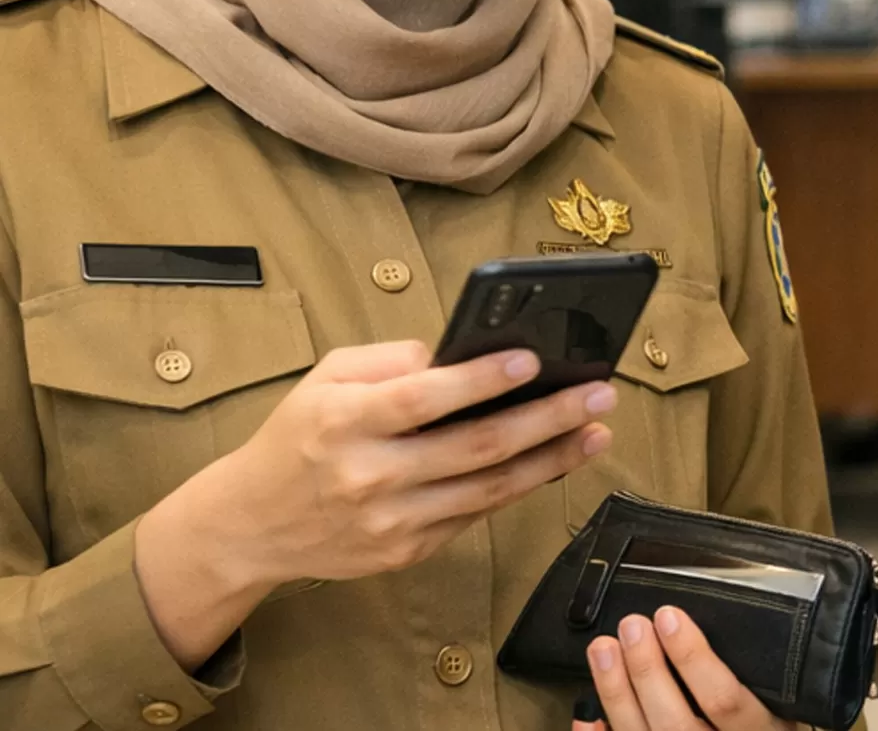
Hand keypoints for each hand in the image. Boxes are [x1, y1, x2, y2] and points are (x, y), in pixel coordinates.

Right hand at [134, 341, 615, 665]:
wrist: (249, 526)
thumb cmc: (298, 438)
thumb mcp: (325, 380)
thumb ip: (392, 360)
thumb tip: (461, 354)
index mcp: (344, 422)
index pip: (423, 399)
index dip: (482, 380)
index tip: (533, 358)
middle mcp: (369, 475)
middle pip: (475, 446)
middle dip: (547, 417)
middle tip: (600, 392)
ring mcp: (390, 521)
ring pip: (489, 489)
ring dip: (553, 457)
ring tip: (597, 428)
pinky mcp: (405, 551)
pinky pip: (476, 514)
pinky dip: (521, 486)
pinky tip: (556, 460)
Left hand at [578, 607, 802, 730]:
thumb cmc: (769, 730)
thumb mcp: (786, 705)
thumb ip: (760, 674)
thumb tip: (710, 621)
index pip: (724, 699)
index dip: (693, 658)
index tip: (670, 616)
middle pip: (675, 721)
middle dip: (648, 670)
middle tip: (632, 625)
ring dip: (617, 693)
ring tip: (603, 649)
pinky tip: (585, 713)